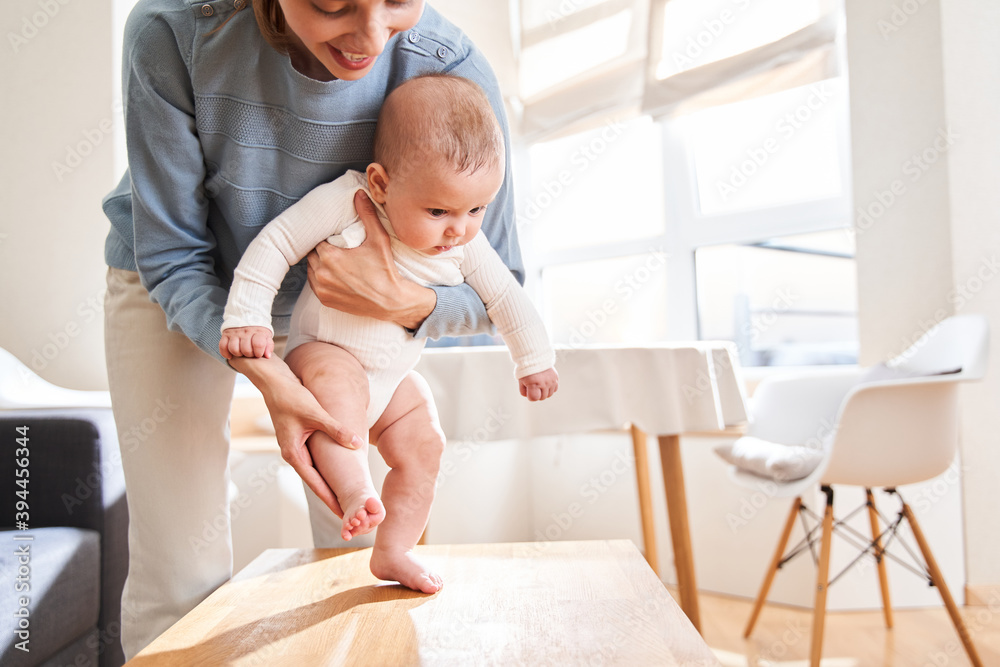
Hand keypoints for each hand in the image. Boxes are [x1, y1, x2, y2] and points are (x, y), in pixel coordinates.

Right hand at [219, 326, 273, 359]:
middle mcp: (246, 332)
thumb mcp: (267, 337)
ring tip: (241, 353)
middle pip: (245, 349)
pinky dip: (225, 353)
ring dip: (238, 354)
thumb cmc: (258, 332)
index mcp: (258, 332)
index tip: (258, 354)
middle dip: (249, 355)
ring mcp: (235, 333)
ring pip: (233, 349)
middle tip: (250, 353)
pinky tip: (231, 355)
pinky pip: (222, 346)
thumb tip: (267, 356)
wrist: (247, 317)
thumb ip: (268, 346)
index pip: (258, 344)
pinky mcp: (226, 334)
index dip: (258, 352)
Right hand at [228, 355, 363, 517]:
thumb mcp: (315, 413)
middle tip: (346, 513)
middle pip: (315, 481)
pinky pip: (313, 460)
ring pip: (314, 471)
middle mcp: (292, 454)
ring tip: (344, 497)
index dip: (329, 498)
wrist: (272, 382)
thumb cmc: (291, 397)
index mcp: (293, 453)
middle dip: (330, 496)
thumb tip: (357, 443)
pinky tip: (335, 473)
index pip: (315, 483)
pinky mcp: (297, 439)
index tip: (342, 513)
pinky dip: (324, 469)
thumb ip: (336, 429)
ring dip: (327, 484)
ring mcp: (294, 447)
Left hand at [306, 190, 435, 329]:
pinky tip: (333, 274)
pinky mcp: (325, 300)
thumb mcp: (378, 239)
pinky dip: (321, 278)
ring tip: (333, 260)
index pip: (317, 239)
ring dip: (319, 263)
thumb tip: (359, 194)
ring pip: (311, 269)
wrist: (391, 302)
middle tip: (335, 248)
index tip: (334, 237)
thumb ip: (367, 215)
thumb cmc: (385, 270)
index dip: (325, 237)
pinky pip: (314, 284)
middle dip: (321, 249)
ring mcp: (322, 288)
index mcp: (330, 257)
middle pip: (312, 254)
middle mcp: (321, 273)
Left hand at [519, 368, 558, 401]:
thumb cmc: (526, 369)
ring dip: (544, 392)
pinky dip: (550, 388)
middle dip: (537, 394)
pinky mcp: (556, 377)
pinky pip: (555, 389)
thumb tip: (530, 397)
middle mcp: (544, 383)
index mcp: (534, 383)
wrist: (534, 357)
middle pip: (542, 398)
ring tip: (539, 385)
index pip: (534, 398)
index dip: (530, 396)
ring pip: (549, 394)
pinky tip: (545, 384)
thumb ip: (524, 391)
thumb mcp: (521, 381)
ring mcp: (551, 381)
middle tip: (533, 387)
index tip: (528, 390)